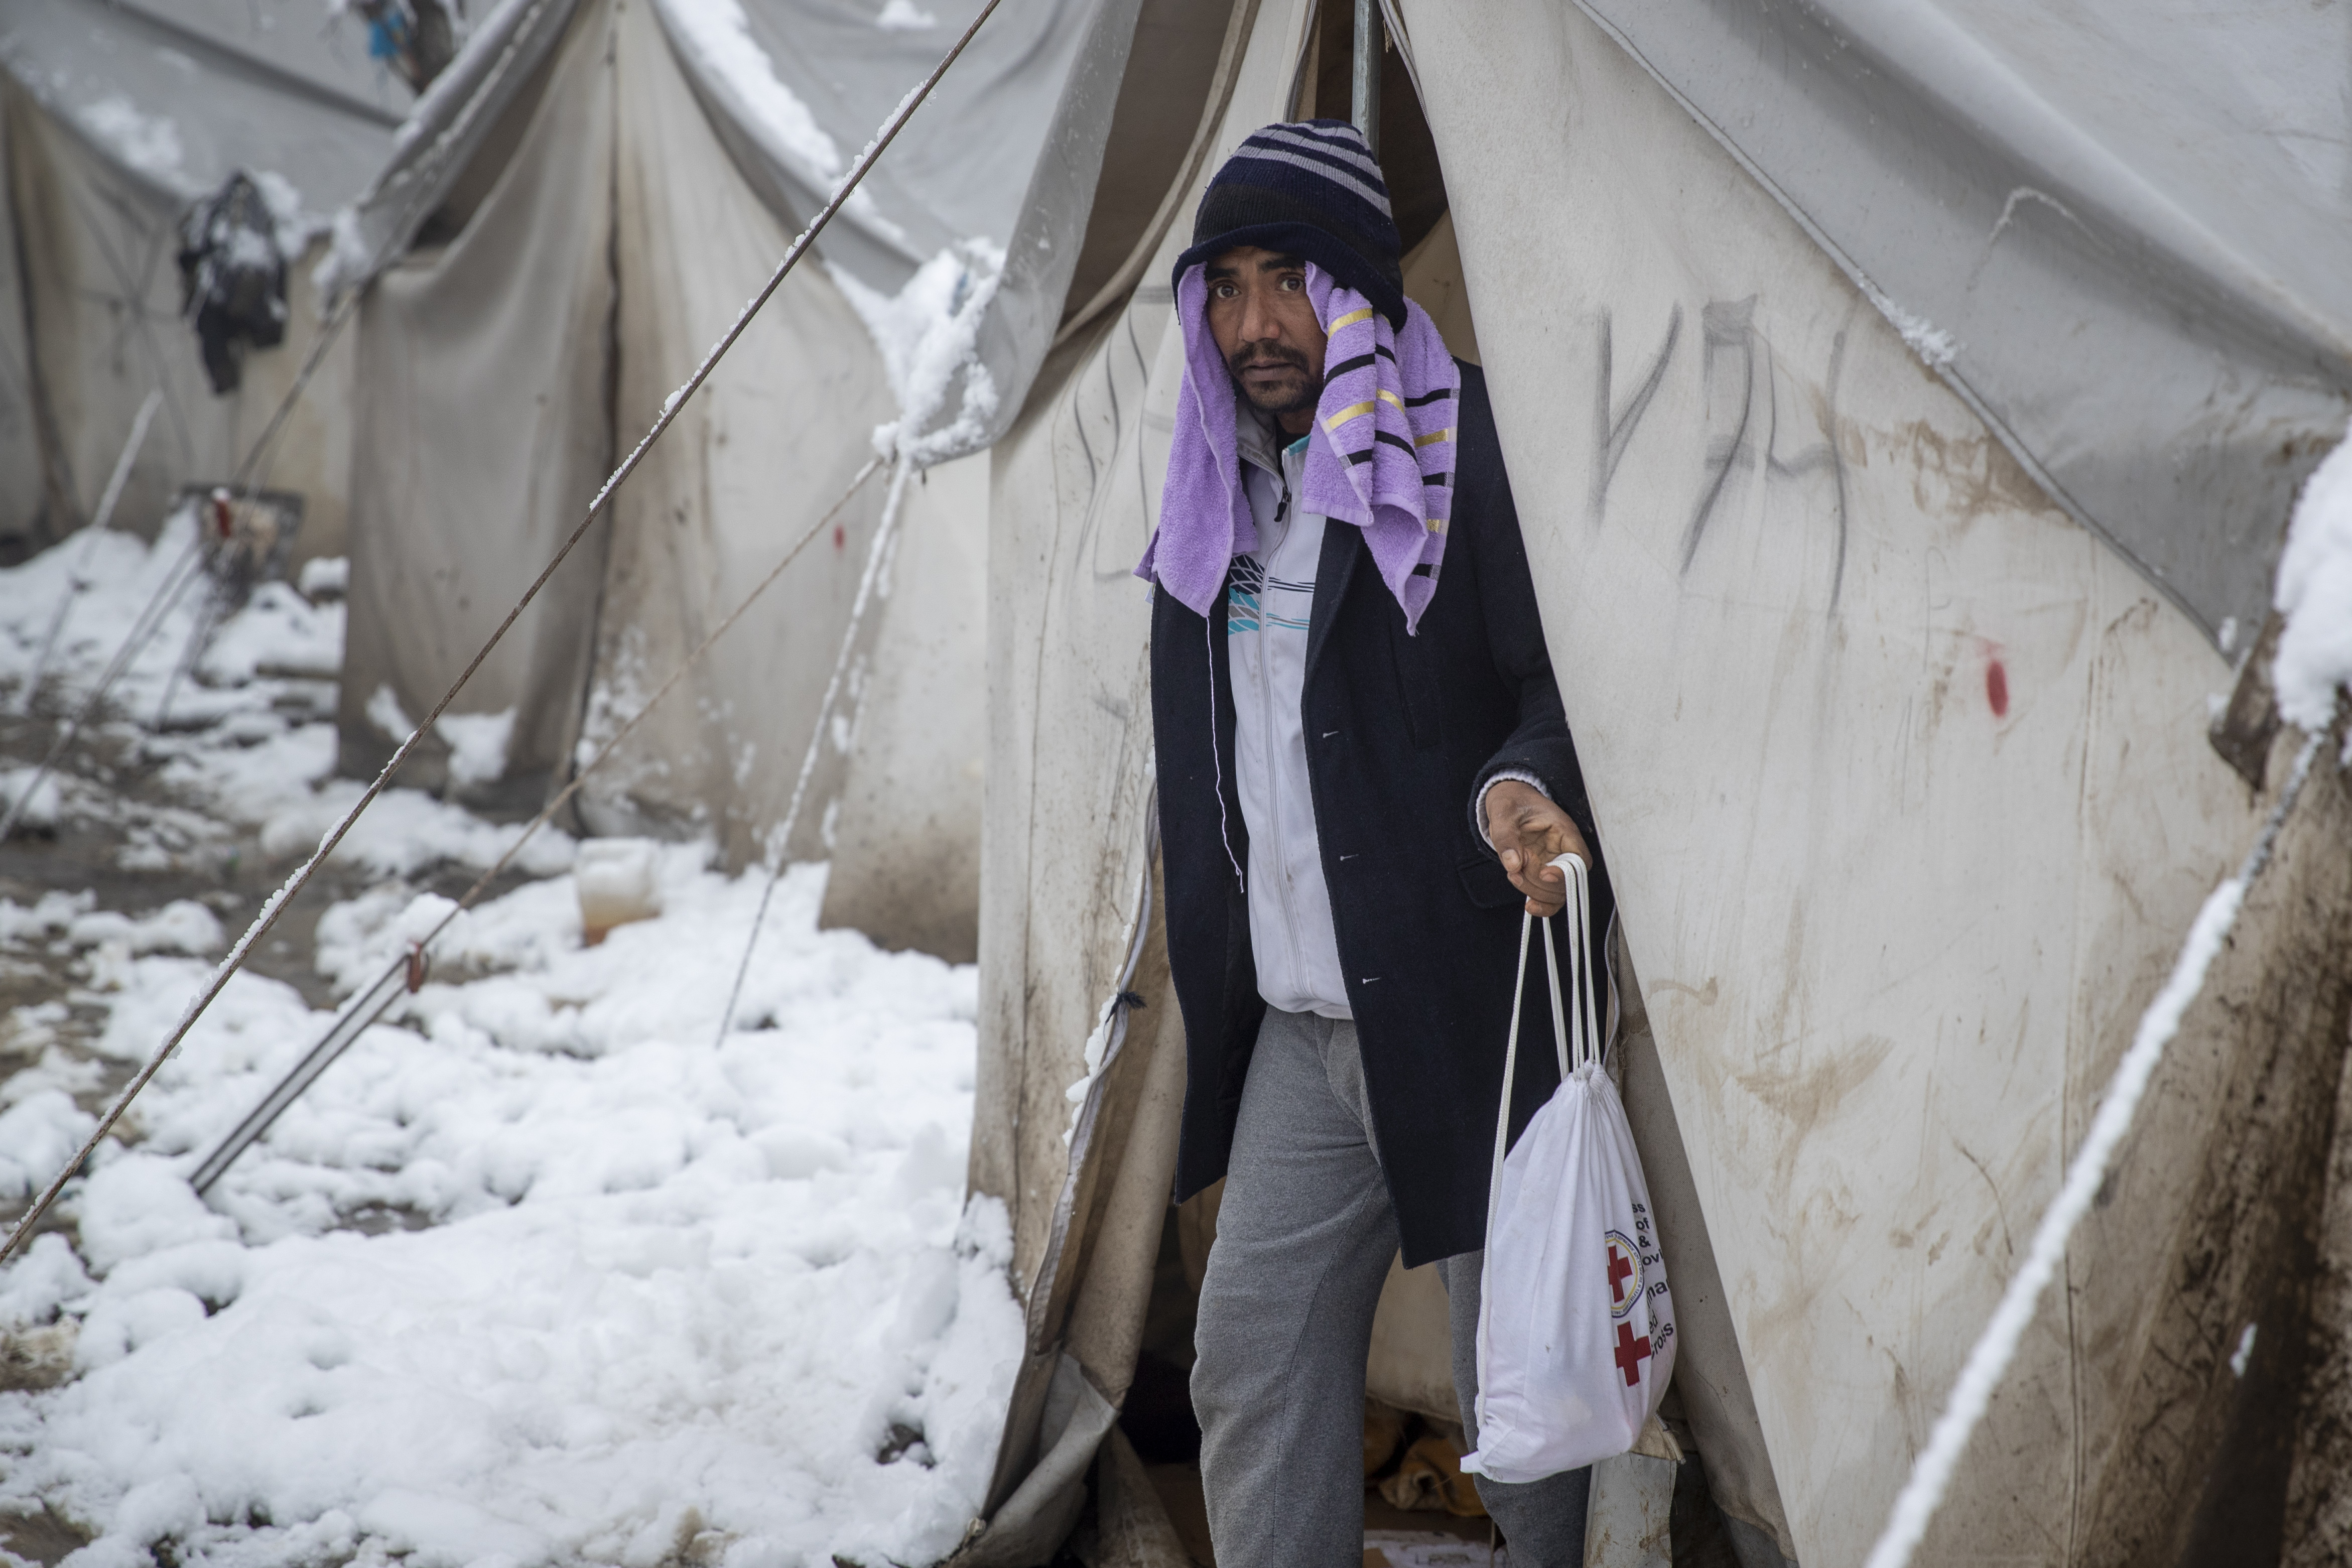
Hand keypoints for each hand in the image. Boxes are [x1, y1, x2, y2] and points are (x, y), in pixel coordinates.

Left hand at [1484, 779, 1590, 916]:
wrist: (1507, 800)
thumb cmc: (1511, 802)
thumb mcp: (1503, 813)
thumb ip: (1506, 837)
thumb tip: (1513, 864)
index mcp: (1563, 830)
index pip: (1579, 860)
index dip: (1566, 873)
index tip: (1543, 873)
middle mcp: (1563, 849)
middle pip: (1568, 882)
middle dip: (1541, 883)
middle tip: (1517, 869)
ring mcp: (1554, 863)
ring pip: (1558, 892)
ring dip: (1535, 892)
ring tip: (1513, 874)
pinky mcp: (1543, 872)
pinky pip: (1550, 895)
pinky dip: (1541, 903)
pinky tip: (1529, 905)